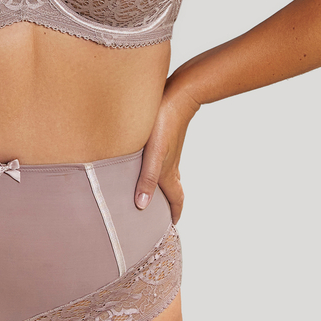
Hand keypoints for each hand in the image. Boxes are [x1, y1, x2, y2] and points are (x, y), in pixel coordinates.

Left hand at [134, 78, 200, 223]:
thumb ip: (146, 179)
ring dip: (161, 186)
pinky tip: (147, 160)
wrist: (178, 95)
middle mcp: (171, 164)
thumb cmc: (164, 125)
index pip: (176, 198)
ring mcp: (169, 151)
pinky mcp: (165, 138)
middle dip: (168, 203)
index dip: (175, 213)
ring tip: (150, 190)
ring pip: (167, 174)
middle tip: (159, 214)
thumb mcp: (153, 155)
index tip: (172, 225)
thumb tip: (142, 206)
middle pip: (172, 188)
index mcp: (169, 172)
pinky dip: (157, 168)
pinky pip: (162, 160)